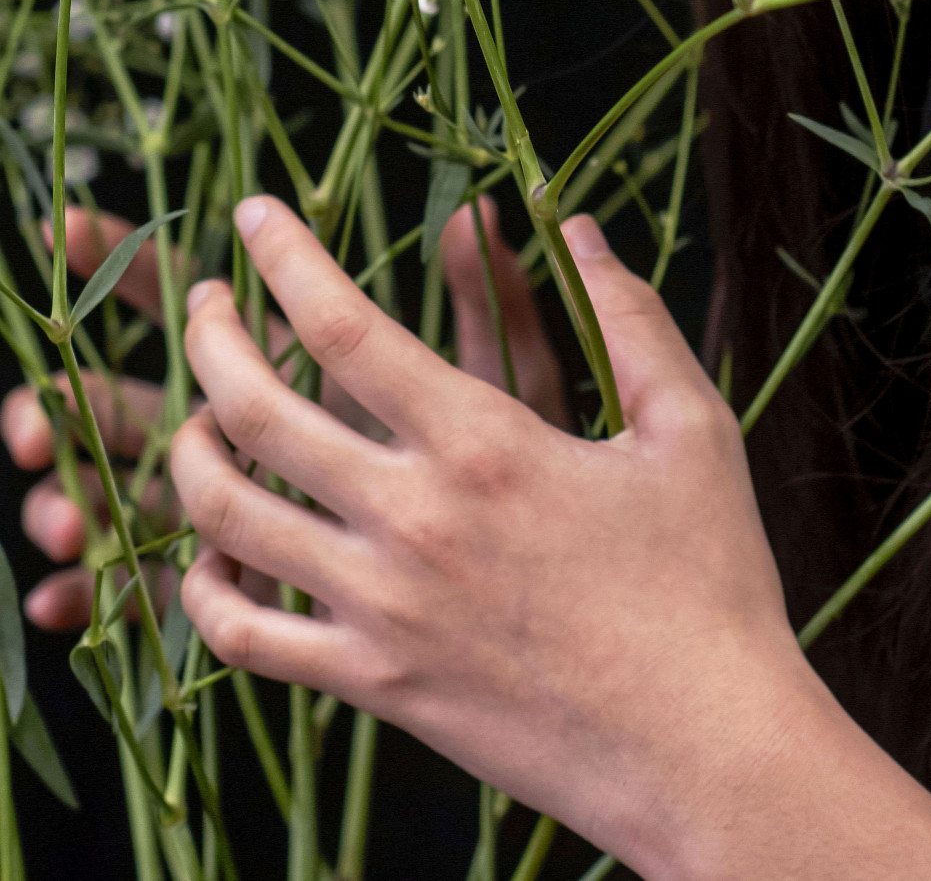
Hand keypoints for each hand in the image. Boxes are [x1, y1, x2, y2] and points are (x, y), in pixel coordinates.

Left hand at [169, 199, 812, 876]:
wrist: (701, 748)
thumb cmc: (711, 582)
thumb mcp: (690, 426)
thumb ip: (628, 318)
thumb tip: (575, 227)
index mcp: (485, 444)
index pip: (342, 328)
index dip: (285, 258)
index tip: (256, 212)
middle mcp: (413, 521)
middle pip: (255, 411)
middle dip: (210, 338)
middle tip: (206, 300)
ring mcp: (381, 611)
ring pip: (227, 519)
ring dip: (189, 451)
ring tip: (197, 414)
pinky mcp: (374, 686)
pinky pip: (245, 638)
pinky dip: (204, 588)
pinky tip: (213, 551)